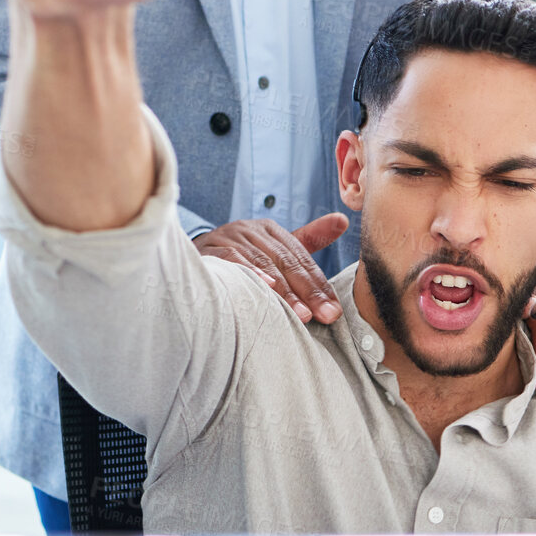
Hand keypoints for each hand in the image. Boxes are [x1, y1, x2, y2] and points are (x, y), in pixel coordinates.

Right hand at [194, 213, 350, 322]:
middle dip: (307, 291)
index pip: (301, 258)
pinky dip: (249, 275)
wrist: (192, 255)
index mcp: (270, 230)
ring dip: (283, 291)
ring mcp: (229, 237)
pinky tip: (265, 290)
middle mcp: (251, 230)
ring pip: (263, 264)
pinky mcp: (210, 249)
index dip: (319, 284)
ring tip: (301, 313)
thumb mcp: (274, 247)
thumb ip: (308, 239)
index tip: (333, 310)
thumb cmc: (241, 256)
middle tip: (324, 315)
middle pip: (285, 261)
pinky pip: (232, 262)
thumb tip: (343, 220)